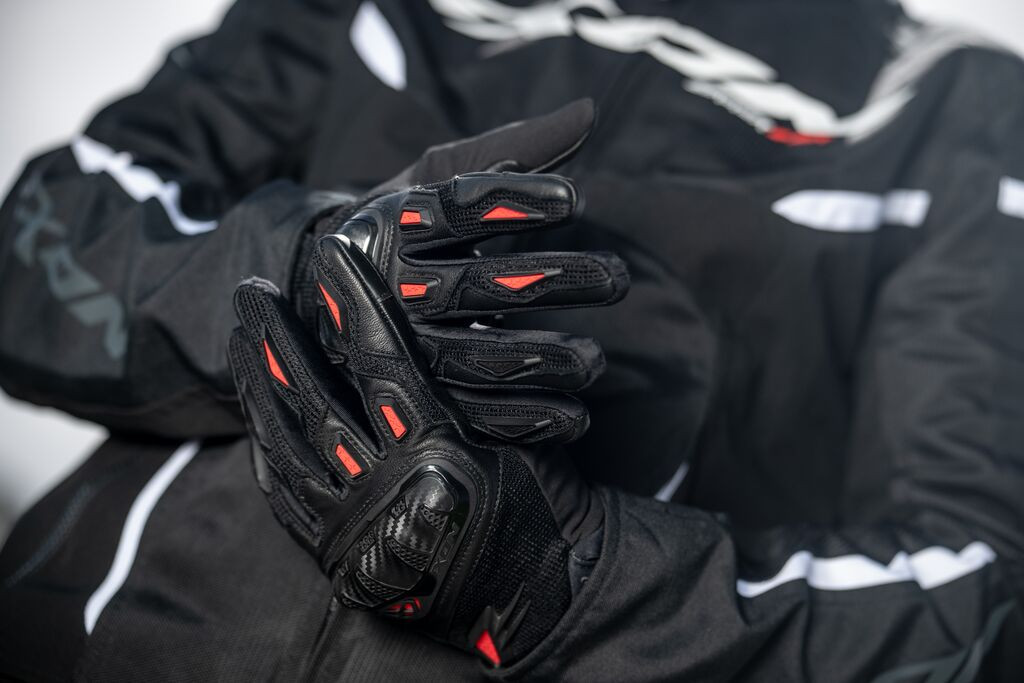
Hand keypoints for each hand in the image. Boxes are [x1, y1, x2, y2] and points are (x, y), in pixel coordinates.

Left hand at [229, 236, 602, 665]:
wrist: (531, 600)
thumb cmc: (539, 513)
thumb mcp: (518, 441)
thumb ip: (469, 392)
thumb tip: (431, 328)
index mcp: (438, 451)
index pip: (382, 358)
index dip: (351, 301)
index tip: (329, 254)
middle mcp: (386, 486)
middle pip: (315, 398)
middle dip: (278, 339)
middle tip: (251, 290)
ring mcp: (353, 524)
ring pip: (288, 444)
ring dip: (258, 387)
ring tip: (240, 341)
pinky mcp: (336, 553)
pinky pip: (286, 495)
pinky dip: (267, 450)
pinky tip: (255, 417)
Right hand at [294, 100, 628, 445]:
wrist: (324, 298)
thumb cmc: (403, 229)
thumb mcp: (438, 178)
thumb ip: (511, 148)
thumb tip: (590, 113)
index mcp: (390, 224)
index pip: (455, 209)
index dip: (515, 204)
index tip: (575, 202)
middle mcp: (387, 286)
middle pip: (474, 287)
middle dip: (552, 281)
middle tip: (617, 278)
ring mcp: (395, 348)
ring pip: (472, 358)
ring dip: (542, 361)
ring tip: (595, 359)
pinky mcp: (410, 395)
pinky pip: (468, 414)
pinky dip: (522, 419)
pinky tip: (573, 415)